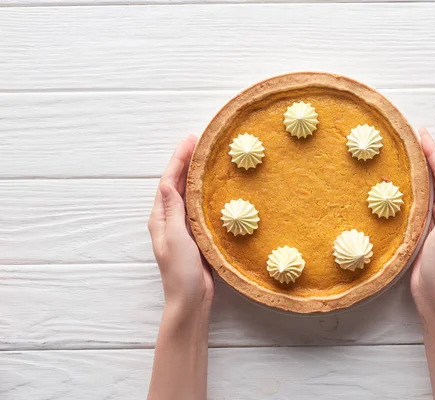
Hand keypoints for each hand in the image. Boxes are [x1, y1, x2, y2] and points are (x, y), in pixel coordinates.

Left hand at [148, 135, 213, 314]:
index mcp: (160, 219)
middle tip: (198, 141)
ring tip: (204, 156)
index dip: (178, 160)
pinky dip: (203, 192)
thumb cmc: (180, 272)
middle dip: (185, 162)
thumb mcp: (176, 239)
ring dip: (193, 174)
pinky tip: (213, 187)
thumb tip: (167, 183)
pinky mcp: (195, 235)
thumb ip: (173, 212)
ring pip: (187, 194)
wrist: (190, 300)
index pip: (168, 182)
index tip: (190, 141)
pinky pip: (197, 206)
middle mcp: (169, 220)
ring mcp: (182, 227)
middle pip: (176, 184)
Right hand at [411, 128, 434, 317]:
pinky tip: (403, 187)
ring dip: (420, 172)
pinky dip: (413, 190)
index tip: (421, 134)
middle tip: (413, 138)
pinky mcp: (426, 231)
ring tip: (407, 155)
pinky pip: (420, 204)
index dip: (433, 154)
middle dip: (427, 157)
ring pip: (429, 190)